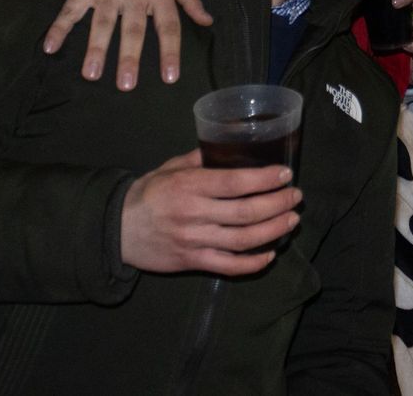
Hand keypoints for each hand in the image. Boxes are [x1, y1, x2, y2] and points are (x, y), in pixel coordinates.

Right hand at [42, 0, 213, 89]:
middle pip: (133, 29)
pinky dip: (58, 28)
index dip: (170, 52)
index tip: (170, 77)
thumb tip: (207, 22)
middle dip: (129, 57)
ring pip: (102, 24)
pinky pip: (70, 10)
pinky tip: (49, 47)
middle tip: (126, 85)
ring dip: (95, 49)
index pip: (168, 25)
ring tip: (91, 74)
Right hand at [119, 149, 301, 275]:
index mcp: (190, 186)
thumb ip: (200, 159)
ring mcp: (195, 241)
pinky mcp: (192, 262)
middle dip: (277, 204)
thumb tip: (230, 146)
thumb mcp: (170, 168)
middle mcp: (194, 214)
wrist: (117, 230)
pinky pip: (228, 266)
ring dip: (273, 231)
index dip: (265, 179)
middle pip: (246, 212)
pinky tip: (270, 254)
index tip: (285, 174)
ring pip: (243, 240)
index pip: (236, 183)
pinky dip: (253, 263)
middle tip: (295, 197)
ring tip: (291, 221)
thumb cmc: (147, 194)